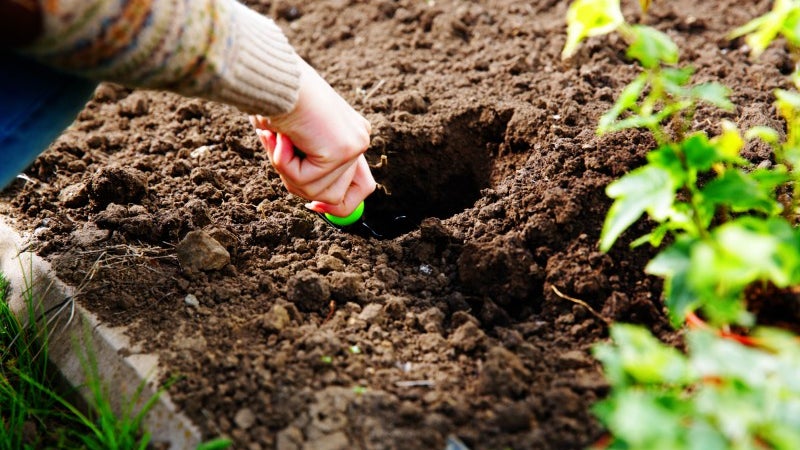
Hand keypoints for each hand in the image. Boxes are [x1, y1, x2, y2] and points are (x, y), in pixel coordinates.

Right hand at [251, 58, 375, 217]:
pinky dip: (284, 164)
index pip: (360, 186)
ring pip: (318, 192)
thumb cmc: (273, 99)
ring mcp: (353, 145)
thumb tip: (315, 202)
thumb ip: (306, 164)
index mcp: (350, 135)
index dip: (336, 204)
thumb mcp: (291, 137)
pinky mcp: (342, 150)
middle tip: (286, 166)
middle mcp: (359, 139)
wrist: (272, 76)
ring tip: (278, 139)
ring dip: (288, 172)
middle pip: (340, 198)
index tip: (314, 207)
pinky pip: (305, 180)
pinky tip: (281, 137)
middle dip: (307, 190)